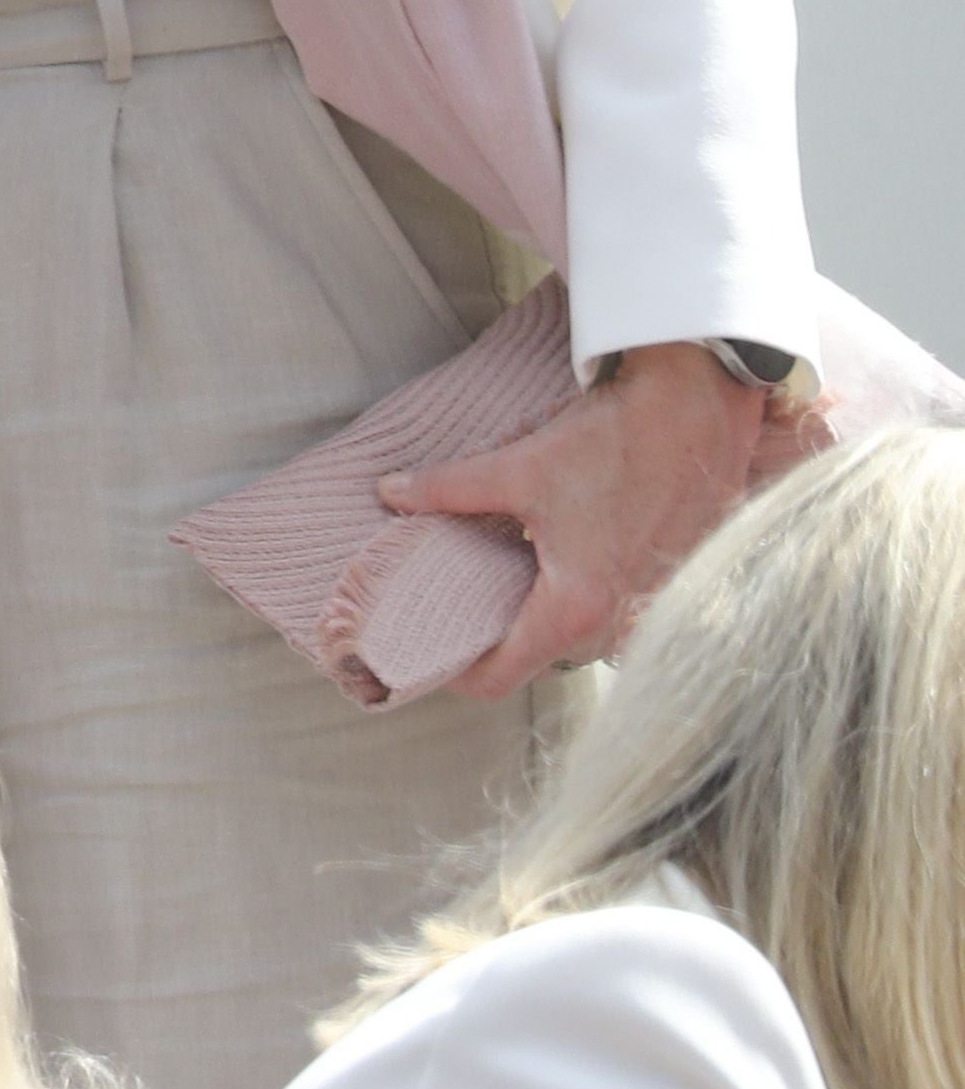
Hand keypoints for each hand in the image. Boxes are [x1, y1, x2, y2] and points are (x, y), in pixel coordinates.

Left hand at [389, 349, 787, 696]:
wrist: (698, 413)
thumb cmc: (615, 442)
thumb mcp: (518, 467)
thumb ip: (447, 489)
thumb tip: (390, 493)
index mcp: (577, 606)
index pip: (502, 675)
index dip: (457, 671)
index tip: (429, 652)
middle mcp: (621, 621)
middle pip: (542, 657)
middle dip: (499, 638)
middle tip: (458, 607)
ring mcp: (654, 607)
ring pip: (581, 635)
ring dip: (544, 616)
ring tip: (504, 581)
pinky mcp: (674, 585)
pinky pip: (617, 611)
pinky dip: (585, 596)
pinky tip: (561, 561)